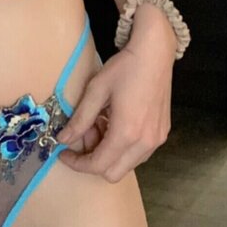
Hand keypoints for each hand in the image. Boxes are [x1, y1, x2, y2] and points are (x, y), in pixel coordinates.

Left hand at [55, 11, 176, 182]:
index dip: (77, 163)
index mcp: (126, 133)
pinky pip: (139, 154)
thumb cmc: (124, 68)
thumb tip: (64, 140)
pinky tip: (116, 122)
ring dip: (109, 154)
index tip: (64, 153)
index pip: (97, 165)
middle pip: (112, 173)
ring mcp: (157, 140)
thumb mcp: (96, 91)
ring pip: (127, 165)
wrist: (155, 53)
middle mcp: (144, 143)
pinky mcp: (162, 133)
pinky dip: (123, 147)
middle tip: (84, 135)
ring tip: (100, 125)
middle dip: (93, 160)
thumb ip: (80, 119)